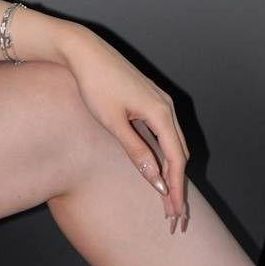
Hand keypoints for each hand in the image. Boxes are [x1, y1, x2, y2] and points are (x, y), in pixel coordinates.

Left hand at [57, 24, 190, 231]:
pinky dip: (166, 154)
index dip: (176, 188)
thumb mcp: (113, 122)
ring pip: (174, 144)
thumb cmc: (94, 84)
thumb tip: (156, 179)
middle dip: (178, 185)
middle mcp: (166, 106)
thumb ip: (136, 151)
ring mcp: (160, 101)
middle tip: (174, 214)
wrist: (84, 51)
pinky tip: (160, 169)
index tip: (174, 212)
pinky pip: (166, 133)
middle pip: (180, 154)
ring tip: (167, 198)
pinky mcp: (151, 99)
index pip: (176, 159)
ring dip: (173, 171)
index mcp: (161, 112)